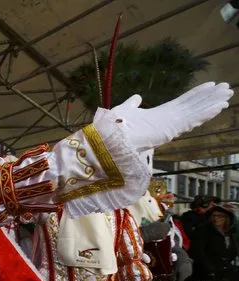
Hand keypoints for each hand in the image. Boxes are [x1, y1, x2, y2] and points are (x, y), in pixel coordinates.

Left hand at [110, 82, 232, 151]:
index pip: (183, 103)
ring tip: (228, 94)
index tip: (209, 86)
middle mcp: (168, 121)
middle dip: (209, 97)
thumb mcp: (125, 110)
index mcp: (159, 116)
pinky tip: (219, 106)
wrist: (110, 138)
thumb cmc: (115, 127)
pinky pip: (192, 121)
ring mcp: (171, 126)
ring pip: (196, 112)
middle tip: (227, 88)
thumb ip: (133, 104)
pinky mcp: (171, 131)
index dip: (196, 94)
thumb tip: (138, 97)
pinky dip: (206, 113)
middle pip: (194, 106)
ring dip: (212, 103)